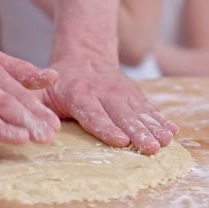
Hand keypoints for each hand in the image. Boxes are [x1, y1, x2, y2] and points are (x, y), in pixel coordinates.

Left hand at [39, 56, 178, 153]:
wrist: (84, 59)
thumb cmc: (59, 85)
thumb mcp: (42, 91)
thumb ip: (36, 106)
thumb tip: (37, 129)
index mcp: (79, 95)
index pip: (93, 114)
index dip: (106, 127)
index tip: (120, 140)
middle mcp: (104, 92)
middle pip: (122, 115)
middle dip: (138, 132)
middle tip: (151, 147)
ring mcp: (122, 92)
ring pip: (139, 111)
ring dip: (154, 127)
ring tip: (165, 141)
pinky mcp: (135, 93)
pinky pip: (149, 107)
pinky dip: (161, 119)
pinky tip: (172, 130)